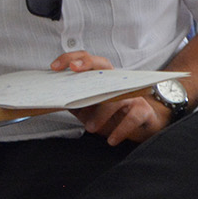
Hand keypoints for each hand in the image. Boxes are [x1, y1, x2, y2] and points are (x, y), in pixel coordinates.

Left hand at [51, 52, 169, 145]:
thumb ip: (73, 104)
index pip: (87, 62)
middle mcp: (117, 82)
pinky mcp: (143, 110)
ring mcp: (132, 95)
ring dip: (102, 112)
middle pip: (103, 65)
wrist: (142, 126)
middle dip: (87, 64)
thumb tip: (53, 102)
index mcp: (102, 80)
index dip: (71, 59)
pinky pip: (132, 117)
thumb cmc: (112, 116)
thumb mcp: (88, 110)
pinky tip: (112, 139)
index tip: (56, 66)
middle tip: (74, 71)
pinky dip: (121, 130)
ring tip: (91, 128)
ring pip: (116, 96)